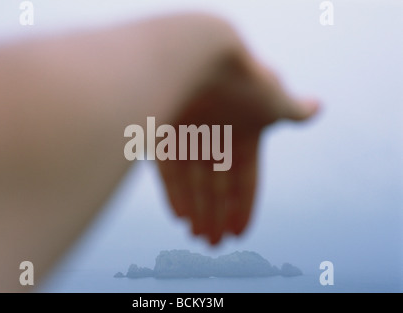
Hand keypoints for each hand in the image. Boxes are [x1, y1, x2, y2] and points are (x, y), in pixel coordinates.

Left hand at [157, 36, 318, 244]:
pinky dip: (174, 192)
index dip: (243, 205)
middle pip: (215, 185)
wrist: (195, 55)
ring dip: (196, 209)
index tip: (239, 232)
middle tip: (213, 243)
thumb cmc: (239, 79)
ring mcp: (187, 136)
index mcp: (242, 134)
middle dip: (215, 215)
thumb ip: (293, 109)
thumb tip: (317, 106)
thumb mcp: (274, 100)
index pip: (244, 178)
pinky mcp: (161, 135)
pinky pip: (169, 171)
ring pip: (191, 181)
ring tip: (198, 236)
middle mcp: (214, 136)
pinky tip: (180, 216)